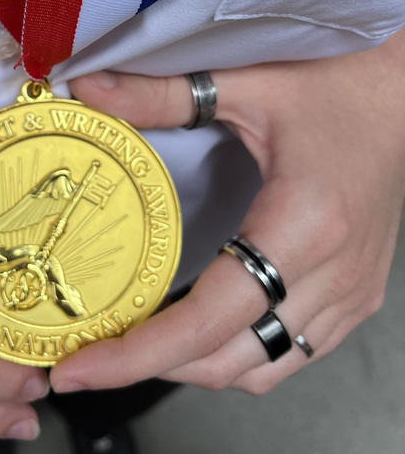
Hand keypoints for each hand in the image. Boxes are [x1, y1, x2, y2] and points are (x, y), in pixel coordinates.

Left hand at [51, 28, 404, 396]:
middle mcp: (333, 275)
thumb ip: (161, 94)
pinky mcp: (357, 296)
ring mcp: (352, 293)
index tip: (81, 369)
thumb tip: (88, 90)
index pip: (209, 321)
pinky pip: (292, 353)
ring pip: (262, 369)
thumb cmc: (336, 85)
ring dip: (195, 367)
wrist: (401, 93)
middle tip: (92, 353)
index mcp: (304, 225)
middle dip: (153, 368)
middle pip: (230, 361)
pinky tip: (204, 331)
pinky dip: (239, 356)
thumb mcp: (245, 83)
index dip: (137, 355)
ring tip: (139, 344)